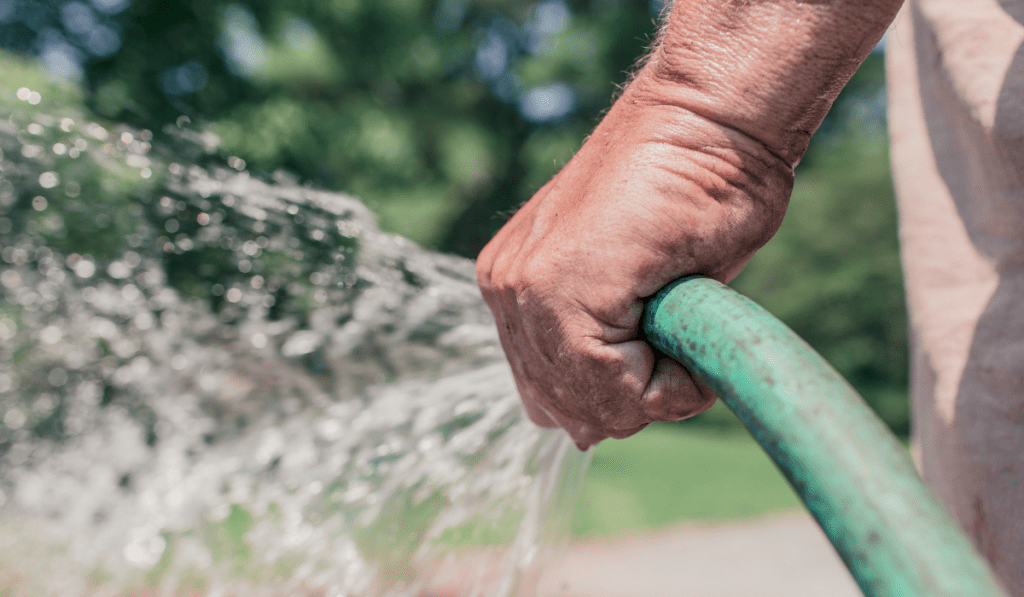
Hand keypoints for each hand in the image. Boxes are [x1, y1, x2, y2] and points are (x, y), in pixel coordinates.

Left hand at [476, 68, 793, 449]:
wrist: (712, 119)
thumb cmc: (695, 191)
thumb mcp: (640, 290)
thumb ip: (603, 350)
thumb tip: (582, 434)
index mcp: (517, 287)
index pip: (554, 396)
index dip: (626, 396)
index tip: (671, 346)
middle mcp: (506, 290)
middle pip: (566, 410)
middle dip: (634, 399)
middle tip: (680, 338)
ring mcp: (522, 287)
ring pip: (588, 406)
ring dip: (653, 389)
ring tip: (684, 326)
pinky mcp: (555, 286)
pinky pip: (610, 385)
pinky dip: (668, 383)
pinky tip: (686, 325)